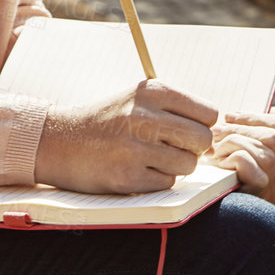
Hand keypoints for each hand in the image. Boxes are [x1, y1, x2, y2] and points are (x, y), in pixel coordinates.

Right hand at [34, 80, 218, 194]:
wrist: (58, 141)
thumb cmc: (107, 120)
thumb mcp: (138, 98)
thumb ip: (175, 108)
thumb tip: (216, 131)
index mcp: (153, 90)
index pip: (209, 113)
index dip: (201, 126)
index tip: (185, 131)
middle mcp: (145, 115)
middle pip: (203, 140)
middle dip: (193, 149)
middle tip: (172, 149)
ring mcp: (135, 147)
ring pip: (188, 164)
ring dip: (175, 167)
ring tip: (151, 158)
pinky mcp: (127, 175)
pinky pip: (166, 183)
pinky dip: (156, 180)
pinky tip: (135, 169)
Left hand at [206, 108, 274, 204]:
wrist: (204, 206)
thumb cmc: (222, 169)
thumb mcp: (245, 143)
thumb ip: (270, 126)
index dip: (254, 116)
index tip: (230, 116)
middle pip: (274, 136)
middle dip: (240, 128)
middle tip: (217, 131)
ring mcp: (274, 188)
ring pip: (262, 150)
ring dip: (231, 143)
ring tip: (214, 151)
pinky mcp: (256, 195)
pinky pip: (245, 159)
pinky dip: (229, 157)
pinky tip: (220, 166)